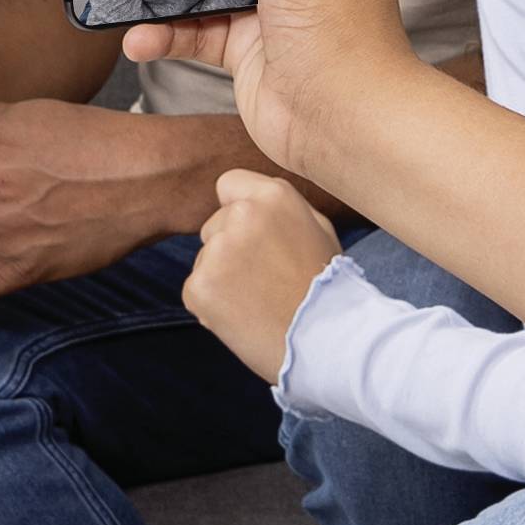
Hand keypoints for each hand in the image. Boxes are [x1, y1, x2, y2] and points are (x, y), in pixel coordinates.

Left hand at [183, 171, 343, 380]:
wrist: (326, 341)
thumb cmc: (328, 287)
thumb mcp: (318, 228)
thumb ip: (282, 206)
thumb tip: (253, 198)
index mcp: (273, 196)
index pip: (228, 183)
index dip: (237, 208)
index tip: (252, 233)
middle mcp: (240, 215)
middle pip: (214, 225)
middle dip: (230, 247)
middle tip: (264, 278)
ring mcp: (216, 252)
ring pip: (205, 259)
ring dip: (222, 277)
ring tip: (258, 300)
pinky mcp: (198, 288)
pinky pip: (196, 289)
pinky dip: (212, 305)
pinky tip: (244, 316)